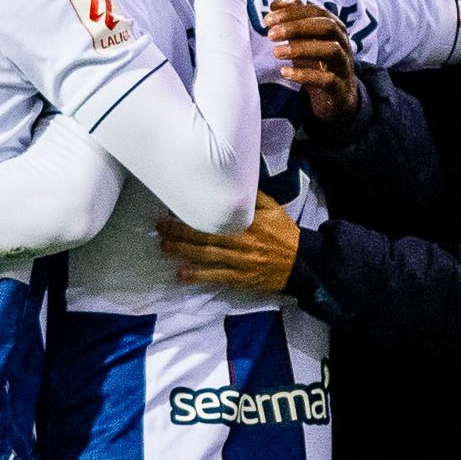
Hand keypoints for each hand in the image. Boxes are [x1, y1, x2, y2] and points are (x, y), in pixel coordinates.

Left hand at [158, 194, 301, 296]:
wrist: (300, 262)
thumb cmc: (284, 233)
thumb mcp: (272, 208)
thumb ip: (252, 196)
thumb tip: (233, 181)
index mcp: (248, 221)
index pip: (217, 214)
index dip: (195, 211)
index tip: (176, 206)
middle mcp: (241, 240)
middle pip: (206, 234)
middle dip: (180, 231)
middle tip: (160, 227)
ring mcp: (240, 260)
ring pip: (207, 255)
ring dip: (183, 251)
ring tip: (164, 247)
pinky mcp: (241, 278)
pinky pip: (216, 276)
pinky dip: (198, 276)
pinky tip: (182, 274)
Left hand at [264, 0, 359, 126]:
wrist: (336, 98)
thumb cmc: (317, 62)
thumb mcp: (305, 39)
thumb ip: (293, 17)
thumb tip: (277, 1)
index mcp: (334, 27)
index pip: (316, 11)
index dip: (292, 13)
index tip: (268, 19)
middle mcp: (343, 43)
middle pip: (327, 26)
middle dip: (297, 27)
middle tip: (270, 34)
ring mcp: (344, 65)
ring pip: (331, 49)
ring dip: (301, 48)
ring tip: (276, 52)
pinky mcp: (339, 88)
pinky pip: (328, 79)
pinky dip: (306, 75)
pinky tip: (285, 72)